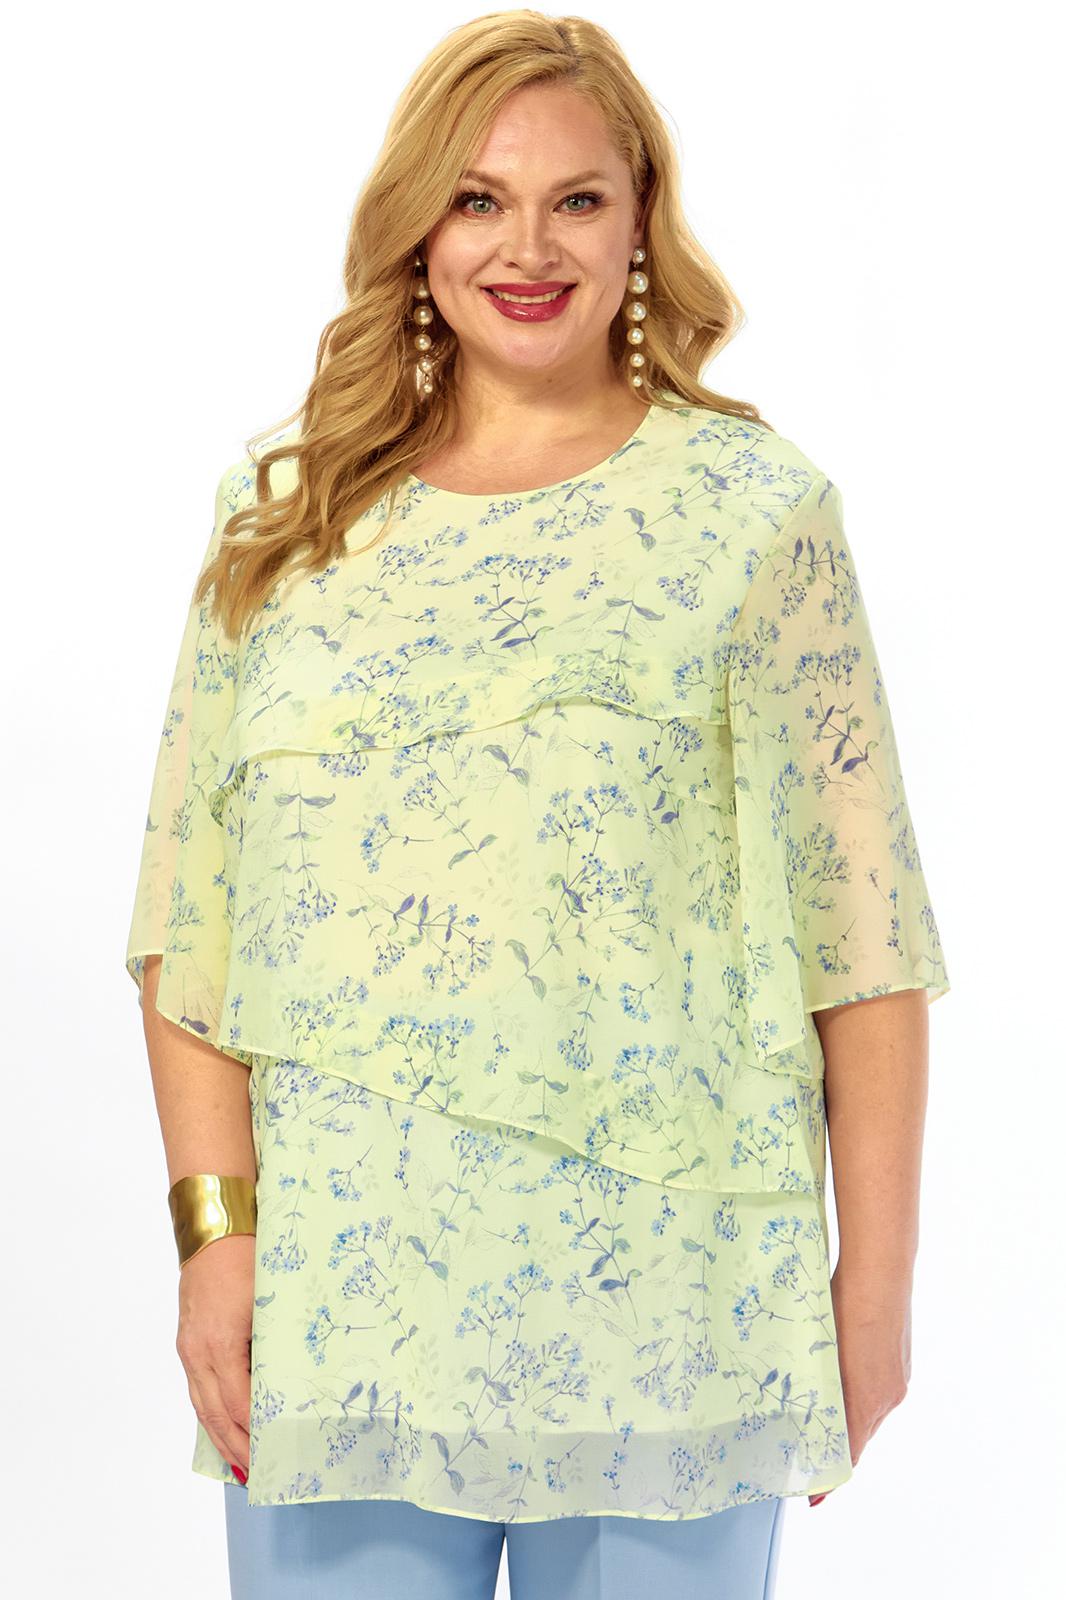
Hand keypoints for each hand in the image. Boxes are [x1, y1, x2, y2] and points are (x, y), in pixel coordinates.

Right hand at [175, 1231, 255, 1476]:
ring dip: (219, 1436)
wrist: (215, 1224)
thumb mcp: (270, 1299)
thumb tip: (293, 1380)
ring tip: (237, 1463)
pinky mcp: (187, 1337)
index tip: (271, 1456)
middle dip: (236, 1447)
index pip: (239, 1403)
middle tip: (256, 1476)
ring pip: (201, 1404)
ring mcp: (189, 1345)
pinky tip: (219, 1424)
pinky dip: (208, 1410)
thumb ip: (277, 1342)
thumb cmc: (249, 1254)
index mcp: (221, 1343)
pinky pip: (196, 1385)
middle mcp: (198, 1350)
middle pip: (216, 1413)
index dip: (254, 1434)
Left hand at [809, 1261, 912, 1505]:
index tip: (814, 1496)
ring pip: (868, 1412)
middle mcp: (889, 1396)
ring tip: (818, 1414)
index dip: (830, 1477)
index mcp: (868, 1399)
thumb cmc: (846, 1305)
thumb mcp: (824, 1351)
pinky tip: (841, 1377)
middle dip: (835, 1445)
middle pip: (858, 1435)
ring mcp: (897, 1379)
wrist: (880, 1269)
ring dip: (846, 1417)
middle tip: (806, 1451)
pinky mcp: (900, 1361)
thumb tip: (810, 1414)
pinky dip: (859, 1395)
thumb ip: (822, 1388)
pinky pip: (877, 1392)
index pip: (849, 1453)